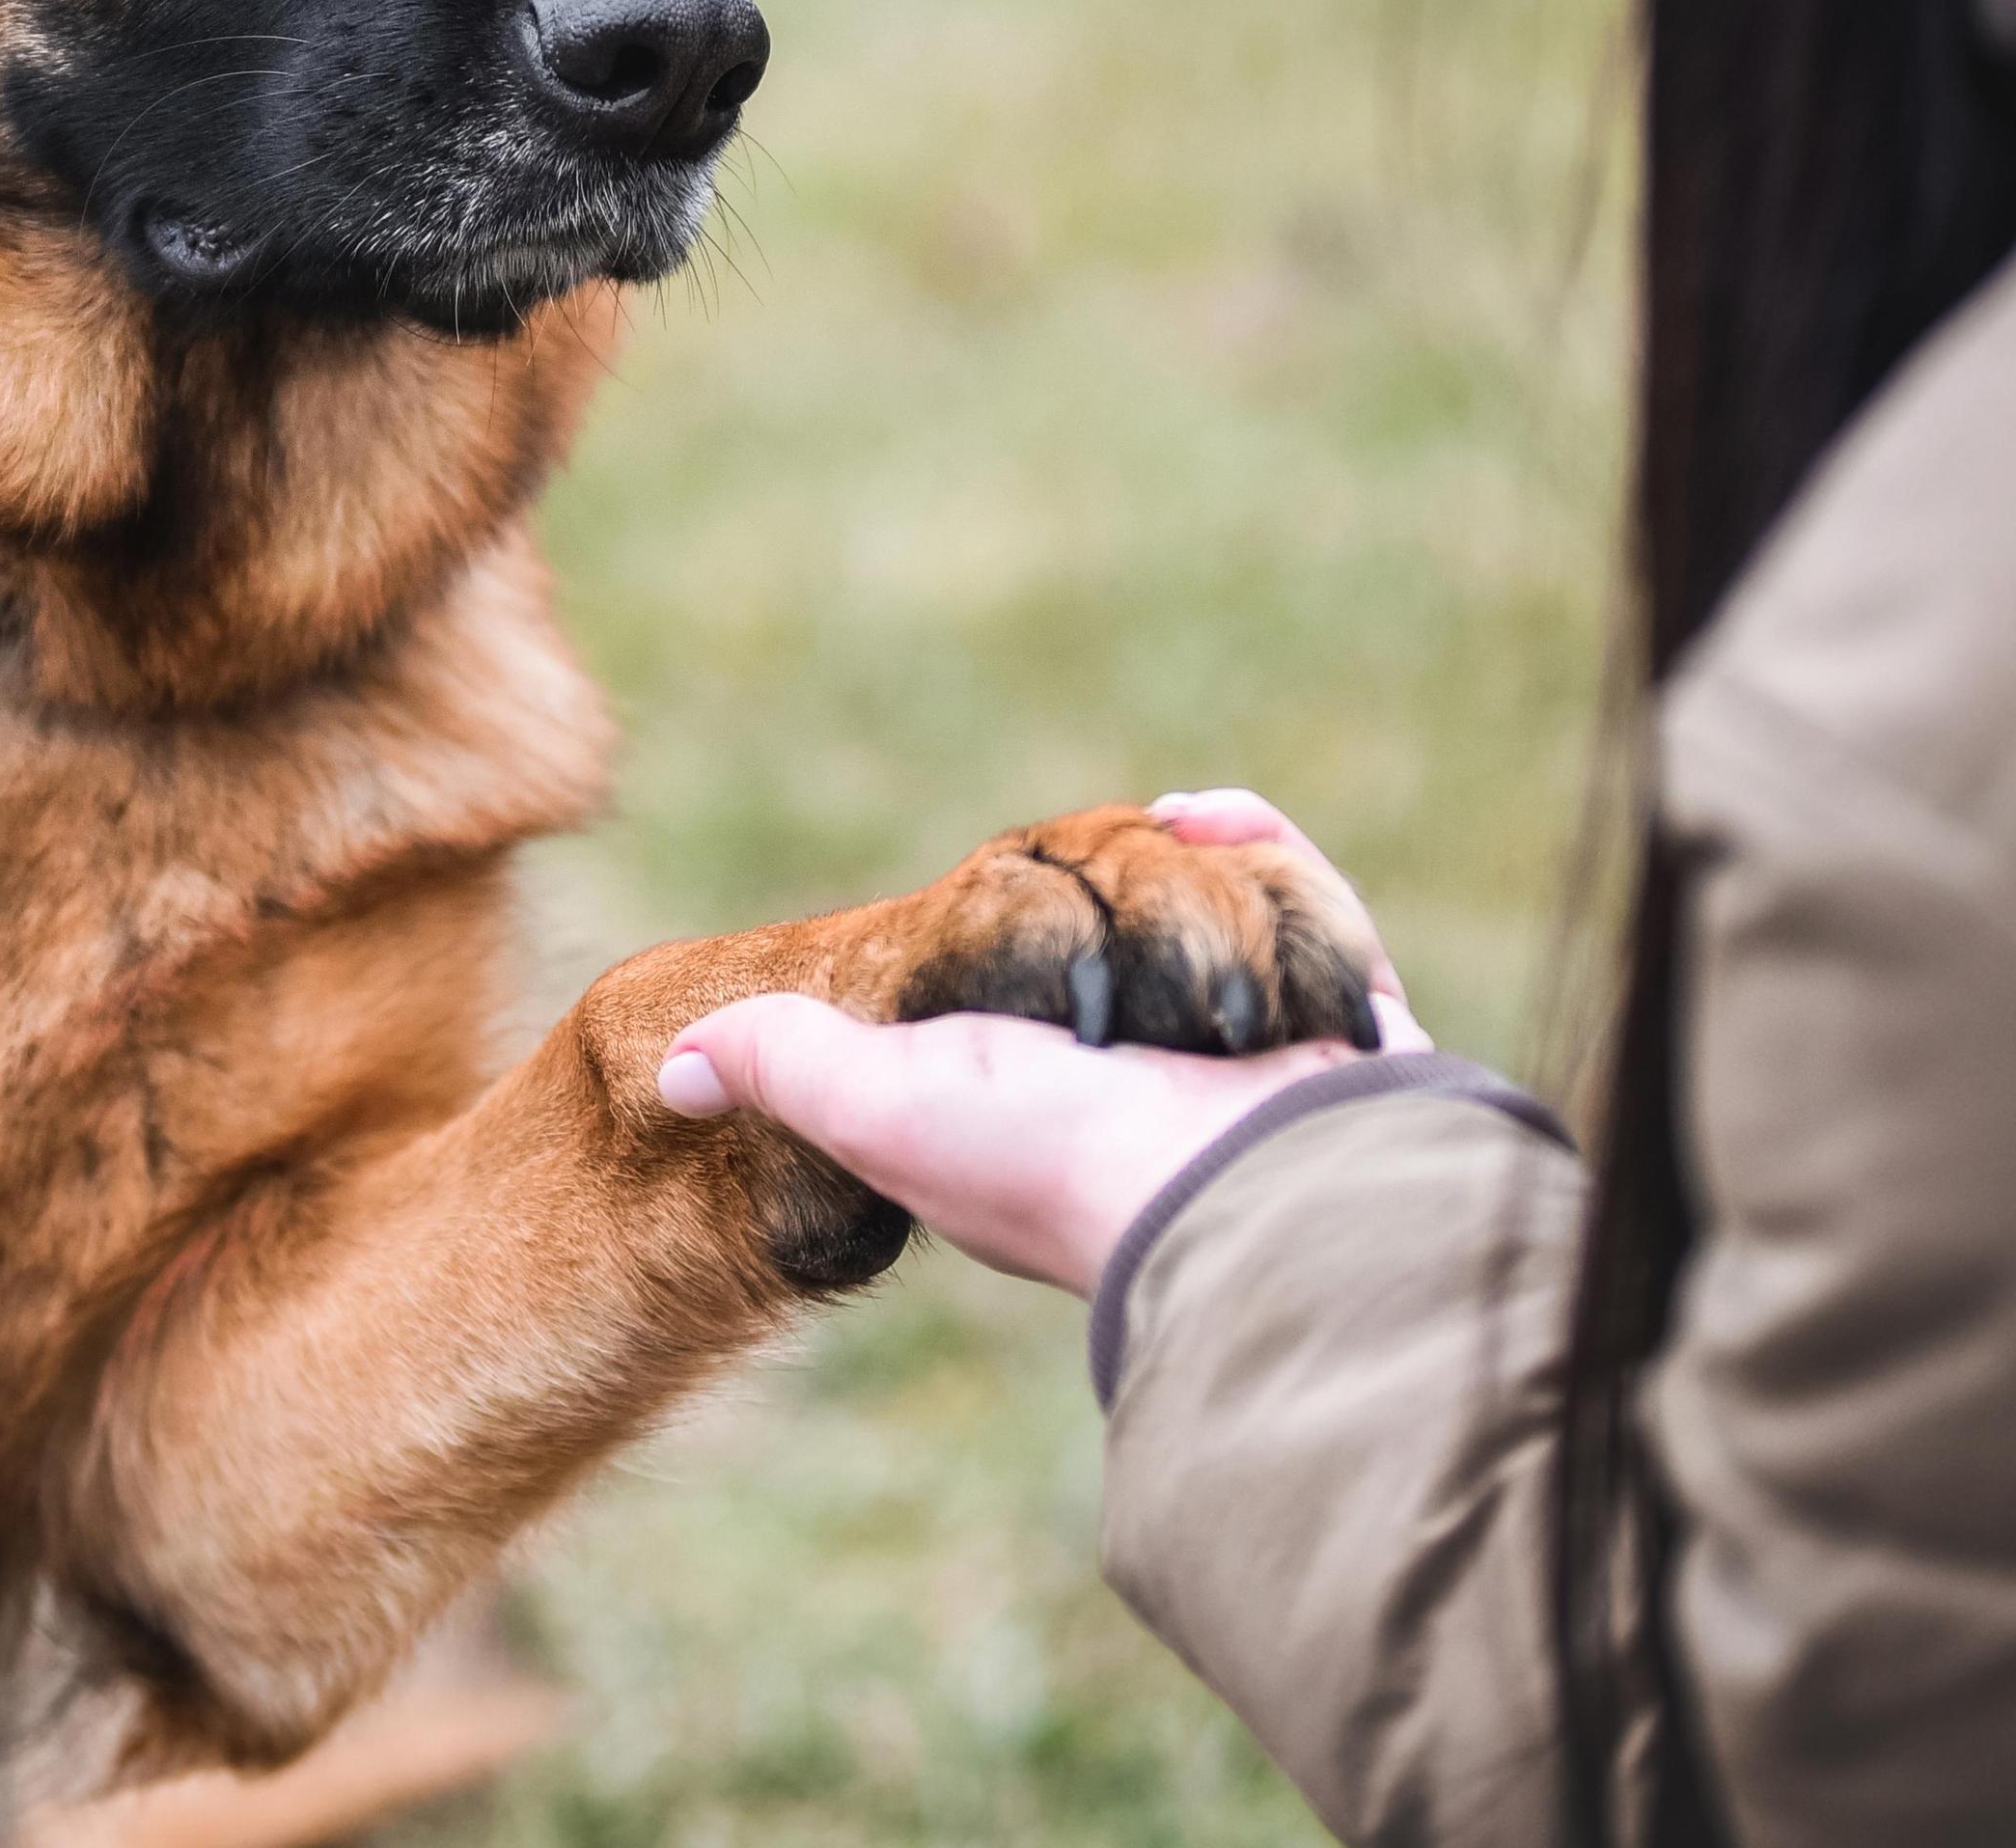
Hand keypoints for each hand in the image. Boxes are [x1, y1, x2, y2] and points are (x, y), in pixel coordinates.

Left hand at [655, 791, 1433, 1295]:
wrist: (1236, 1200)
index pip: (1021, 991)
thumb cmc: (1057, 1163)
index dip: (1009, 935)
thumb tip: (674, 1074)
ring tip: (1155, 824)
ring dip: (1185, 874)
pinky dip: (1265, 849)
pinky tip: (1200, 815)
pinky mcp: (1341, 1017)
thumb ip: (794, 1070)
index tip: (993, 880)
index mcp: (1044, 1102)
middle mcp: (1151, 1078)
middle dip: (1119, 898)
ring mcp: (1253, 1048)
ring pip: (1217, 913)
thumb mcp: (887, 1109)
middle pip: (1133, 939)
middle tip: (1093, 856)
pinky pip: (1306, 899)